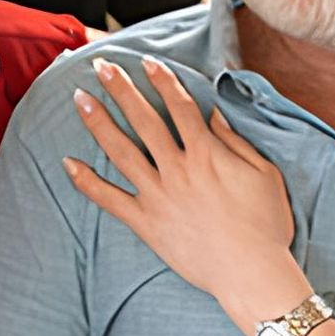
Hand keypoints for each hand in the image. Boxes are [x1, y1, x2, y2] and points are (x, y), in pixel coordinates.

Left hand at [64, 56, 297, 316]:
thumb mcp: (264, 174)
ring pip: (121, 151)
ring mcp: (158, 195)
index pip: (179, 105)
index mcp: (206, 153)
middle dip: (120, 89)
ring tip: (79, 99)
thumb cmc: (266, 225)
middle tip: (101, 66)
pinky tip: (68, 163)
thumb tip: (214, 114)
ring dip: (98, 123)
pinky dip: (87, 182)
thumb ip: (235, 141)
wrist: (251, 273)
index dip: (162, 80)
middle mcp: (177, 168)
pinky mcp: (146, 223)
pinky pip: (110, 199)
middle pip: (143, 119)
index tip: (146, 62)